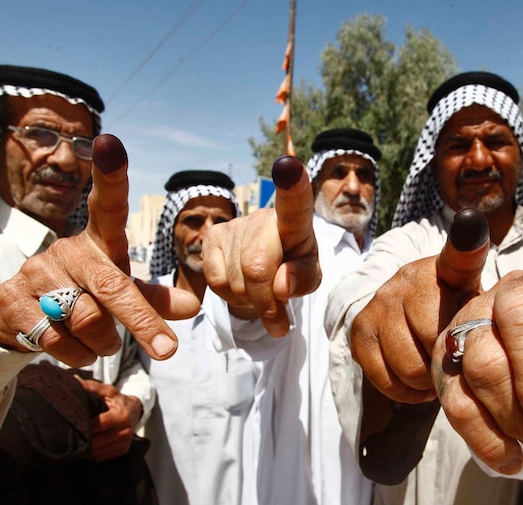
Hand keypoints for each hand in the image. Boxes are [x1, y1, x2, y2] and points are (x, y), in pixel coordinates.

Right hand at [0, 135, 199, 365]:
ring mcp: (34, 271)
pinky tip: (71, 347)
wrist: (21, 320)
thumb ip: (155, 299)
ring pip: (87, 319)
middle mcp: (66, 248)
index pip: (106, 203)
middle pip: (112, 285)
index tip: (111, 142)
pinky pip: (58, 339)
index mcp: (98, 240)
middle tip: (166, 350)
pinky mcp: (9, 298)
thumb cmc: (85, 297)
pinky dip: (76, 354)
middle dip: (142, 321)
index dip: (110, 174)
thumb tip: (194, 307)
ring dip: (103, 343)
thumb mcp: (122, 293)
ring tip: (100, 342)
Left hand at [75, 376, 141, 460]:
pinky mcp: (123, 450)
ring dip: (85, 449)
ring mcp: (125, 443)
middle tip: (71, 434)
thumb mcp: (107, 391)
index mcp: (121, 416)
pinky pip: (101, 457)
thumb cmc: (117, 400)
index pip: (98, 425)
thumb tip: (73, 380)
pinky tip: (86, 446)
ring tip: (77, 440)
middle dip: (83, 439)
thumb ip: (91, 386)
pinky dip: (91, 454)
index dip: (84, 425)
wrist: (134, 411)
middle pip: (96, 443)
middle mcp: (125, 431)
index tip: (72, 423)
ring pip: (97, 452)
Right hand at [203, 155, 320, 335]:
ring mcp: (234, 225)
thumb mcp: (309, 278)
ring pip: (235, 282)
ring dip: (249, 302)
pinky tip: (242, 289)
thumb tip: (280, 285)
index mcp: (296, 223)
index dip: (291, 186)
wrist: (268, 267)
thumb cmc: (295, 268)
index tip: (290, 164)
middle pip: (256, 269)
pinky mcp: (212, 236)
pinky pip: (216, 281)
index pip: (295, 203)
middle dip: (266, 303)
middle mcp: (262, 218)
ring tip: (261, 295)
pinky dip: (230, 297)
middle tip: (278, 322)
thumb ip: (303, 280)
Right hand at [351, 209, 490, 403]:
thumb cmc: (453, 314)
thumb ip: (493, 301)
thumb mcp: (477, 302)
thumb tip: (519, 300)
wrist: (404, 319)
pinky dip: (405, 391)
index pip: (459, 252)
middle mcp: (409, 277)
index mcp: (447, 268)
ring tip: (435, 367)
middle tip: (453, 357)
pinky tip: (414, 376)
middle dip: (448, 361)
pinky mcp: (360, 329)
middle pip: (436, 342)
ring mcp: (380, 302)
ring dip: (427, 381)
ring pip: (411, 368)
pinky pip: (388, 381)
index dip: (466, 239)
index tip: (470, 222)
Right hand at [431, 98, 522, 473]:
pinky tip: (460, 406)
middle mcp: (490, 269)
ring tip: (499, 408)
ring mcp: (422, 288)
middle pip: (518, 312)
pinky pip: (410, 380)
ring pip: (463, 358)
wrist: (475, 396)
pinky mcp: (377, 321)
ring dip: (486, 407)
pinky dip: (442, 412)